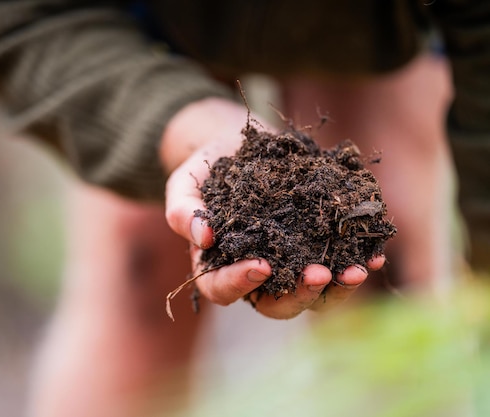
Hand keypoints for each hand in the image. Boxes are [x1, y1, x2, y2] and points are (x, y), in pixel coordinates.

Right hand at [161, 97, 384, 318]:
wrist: (236, 146)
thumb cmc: (205, 169)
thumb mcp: (183, 185)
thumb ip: (184, 211)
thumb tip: (203, 238)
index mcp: (218, 267)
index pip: (223, 289)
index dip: (241, 283)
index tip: (261, 265)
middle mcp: (256, 273)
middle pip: (276, 304)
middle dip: (300, 294)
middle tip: (318, 273)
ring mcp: (288, 261)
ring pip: (314, 292)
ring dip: (338, 286)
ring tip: (358, 269)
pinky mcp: (314, 243)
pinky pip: (338, 262)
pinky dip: (357, 260)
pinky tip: (375, 252)